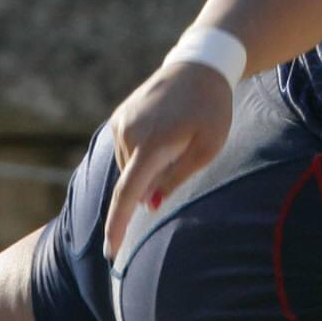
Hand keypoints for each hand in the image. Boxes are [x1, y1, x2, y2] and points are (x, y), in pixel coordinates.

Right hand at [102, 60, 234, 258]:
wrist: (199, 67)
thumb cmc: (211, 111)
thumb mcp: (206, 149)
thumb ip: (175, 179)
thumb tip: (149, 205)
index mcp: (152, 144)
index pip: (128, 194)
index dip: (118, 227)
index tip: (110, 253)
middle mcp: (128, 133)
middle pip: (134, 182)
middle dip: (153, 185)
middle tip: (184, 154)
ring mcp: (120, 123)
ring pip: (131, 168)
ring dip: (150, 167)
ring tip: (176, 137)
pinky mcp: (119, 117)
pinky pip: (127, 151)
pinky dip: (143, 155)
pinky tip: (164, 133)